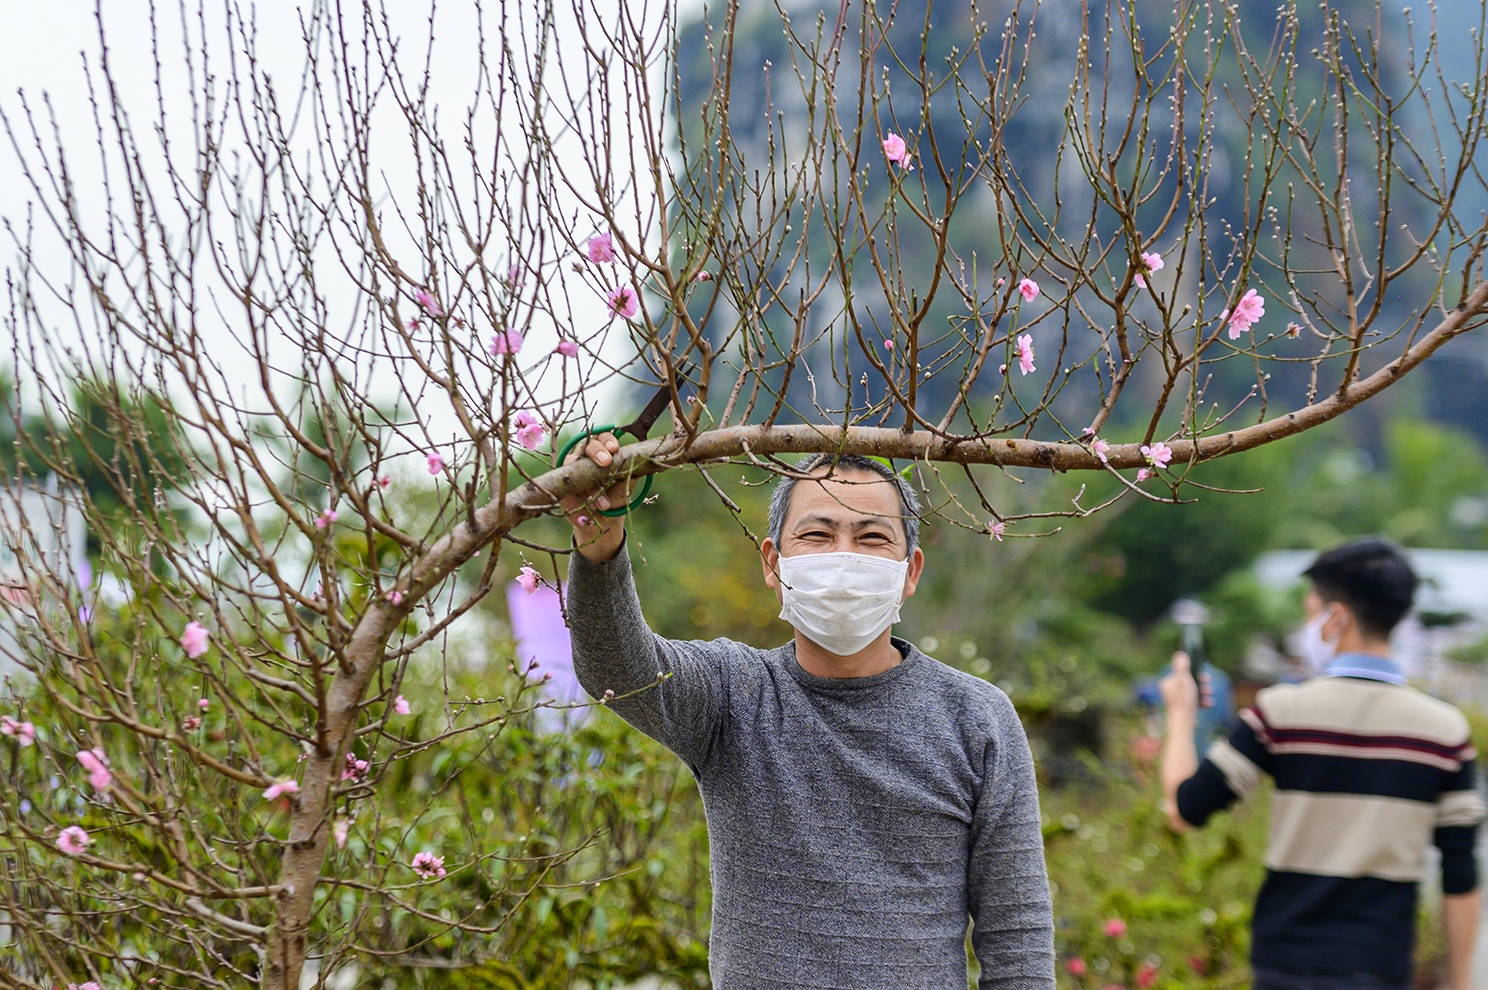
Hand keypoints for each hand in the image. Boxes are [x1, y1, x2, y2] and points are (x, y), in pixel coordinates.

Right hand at [559, 432, 631, 562]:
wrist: (603, 521)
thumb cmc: (615, 498)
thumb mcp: (625, 487)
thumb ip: (630, 474)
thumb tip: (643, 461)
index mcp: (602, 453)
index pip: (602, 438)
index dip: (607, 440)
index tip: (614, 448)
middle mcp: (585, 458)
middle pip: (587, 445)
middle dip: (597, 451)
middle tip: (606, 462)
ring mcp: (572, 470)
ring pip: (575, 464)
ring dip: (590, 483)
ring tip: (604, 504)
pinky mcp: (563, 485)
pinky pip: (567, 484)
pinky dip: (579, 496)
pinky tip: (590, 506)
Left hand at [1158, 652, 1212, 716]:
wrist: (1184, 724)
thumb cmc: (1184, 702)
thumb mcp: (1184, 681)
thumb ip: (1182, 667)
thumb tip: (1180, 654)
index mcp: (1168, 683)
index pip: (1183, 674)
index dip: (1195, 674)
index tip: (1204, 677)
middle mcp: (1170, 691)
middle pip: (1188, 682)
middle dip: (1201, 684)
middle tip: (1208, 685)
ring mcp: (1176, 700)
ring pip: (1192, 692)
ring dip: (1203, 693)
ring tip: (1209, 696)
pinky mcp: (1182, 708)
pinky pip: (1193, 701)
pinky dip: (1201, 701)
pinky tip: (1209, 704)